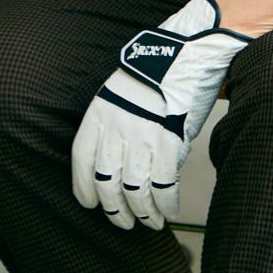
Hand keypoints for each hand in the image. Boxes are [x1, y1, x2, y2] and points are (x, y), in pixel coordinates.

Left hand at [71, 0, 249, 230]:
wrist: (190, 50)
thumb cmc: (162, 69)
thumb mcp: (126, 91)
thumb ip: (120, 125)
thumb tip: (125, 160)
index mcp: (101, 110)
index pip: (82, 159)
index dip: (83, 187)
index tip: (90, 203)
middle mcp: (116, 126)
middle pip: (106, 180)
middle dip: (114, 209)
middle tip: (123, 221)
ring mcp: (142, 135)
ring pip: (134, 189)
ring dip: (142, 212)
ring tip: (150, 222)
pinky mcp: (169, 141)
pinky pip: (163, 184)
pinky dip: (166, 203)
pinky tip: (169, 210)